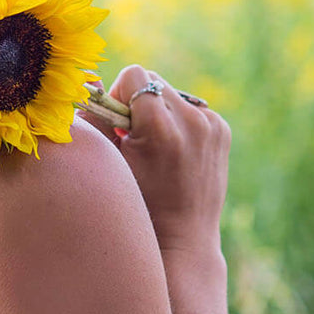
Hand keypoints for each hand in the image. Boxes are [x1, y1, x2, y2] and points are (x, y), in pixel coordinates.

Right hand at [107, 65, 231, 252]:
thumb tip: (91, 82)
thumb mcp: (108, 163)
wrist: (182, 238)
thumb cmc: (135, 204)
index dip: (119, 97)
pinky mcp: (222, 129)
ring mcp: (212, 124)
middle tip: (135, 139)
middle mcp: (192, 121)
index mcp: (160, 127)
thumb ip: (97, 119)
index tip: (120, 127)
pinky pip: (191, 108)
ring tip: (157, 149)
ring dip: (160, 111)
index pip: (135, 76)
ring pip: (172, 93)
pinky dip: (179, 122)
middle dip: (139, 103)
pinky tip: (175, 153)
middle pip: (153, 81)